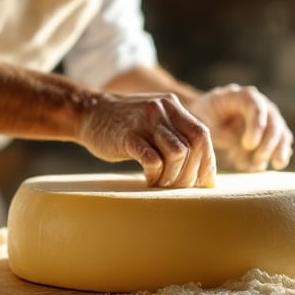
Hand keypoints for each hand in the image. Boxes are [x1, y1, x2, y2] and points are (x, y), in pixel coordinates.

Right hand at [77, 93, 215, 187]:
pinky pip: (152, 160)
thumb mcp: (155, 120)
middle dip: (189, 174)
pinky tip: (147, 178)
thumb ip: (177, 135)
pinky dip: (155, 175)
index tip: (202, 183)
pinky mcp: (127, 136)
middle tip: (177, 188)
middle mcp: (163, 109)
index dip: (206, 162)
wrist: (89, 112)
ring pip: (177, 154)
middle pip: (193, 146)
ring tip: (161, 184)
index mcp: (173, 106)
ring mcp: (145, 121)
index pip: (202, 135)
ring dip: (172, 176)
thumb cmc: (125, 126)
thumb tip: (203, 173)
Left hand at [189, 84, 292, 171]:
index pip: (257, 108)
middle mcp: (261, 105)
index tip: (248, 145)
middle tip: (258, 160)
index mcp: (243, 96)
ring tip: (267, 165)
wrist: (206, 117)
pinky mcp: (272, 134)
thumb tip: (241, 148)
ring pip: (282, 133)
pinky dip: (278, 155)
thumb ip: (221, 132)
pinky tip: (271, 165)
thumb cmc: (204, 116)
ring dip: (277, 151)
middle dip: (268, 143)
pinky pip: (282, 144)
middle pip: (274, 122)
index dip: (257, 126)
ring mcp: (269, 119)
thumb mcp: (205, 121)